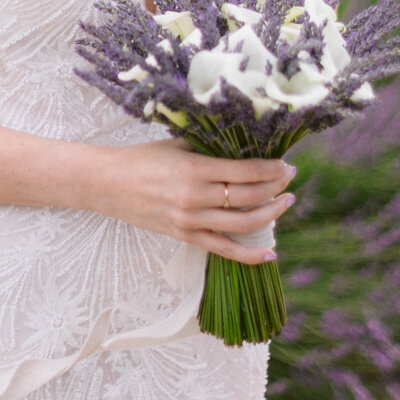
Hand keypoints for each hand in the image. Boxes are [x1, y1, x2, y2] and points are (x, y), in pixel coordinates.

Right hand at [96, 138, 295, 264]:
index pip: (245, 172)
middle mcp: (195, 198)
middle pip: (249, 196)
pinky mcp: (186, 237)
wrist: (109, 184)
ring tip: (286, 202)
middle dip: (276, 187)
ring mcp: (191, 221)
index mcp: (194, 169)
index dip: (271, 169)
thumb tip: (245, 147)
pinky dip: (249, 255)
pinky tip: (270, 254)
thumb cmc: (143, 158)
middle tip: (290, 178)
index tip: (286, 164)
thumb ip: (209, 148)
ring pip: (242, 224)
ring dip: (270, 214)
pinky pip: (224, 250)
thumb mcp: (178, 144)